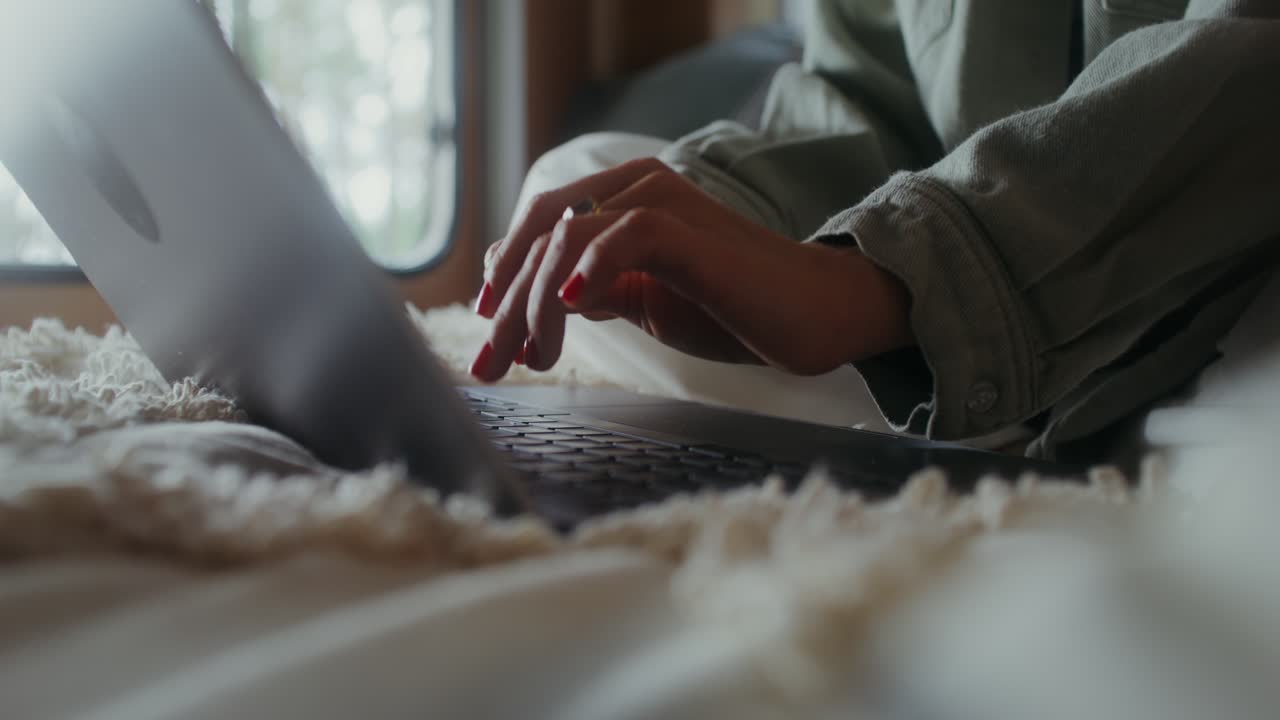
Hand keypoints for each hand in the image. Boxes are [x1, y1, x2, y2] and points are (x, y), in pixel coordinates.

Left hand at [470, 158, 912, 380]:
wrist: (814, 314)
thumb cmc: (735, 306)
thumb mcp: (644, 298)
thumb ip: (592, 286)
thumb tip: (526, 289)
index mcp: (623, 197)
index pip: (540, 228)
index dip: (503, 279)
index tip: (490, 339)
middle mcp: (637, 187)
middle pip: (541, 233)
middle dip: (506, 302)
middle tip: (490, 364)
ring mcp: (665, 203)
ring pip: (567, 238)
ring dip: (536, 303)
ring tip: (533, 357)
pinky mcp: (692, 232)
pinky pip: (625, 235)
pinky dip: (587, 271)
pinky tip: (571, 309)